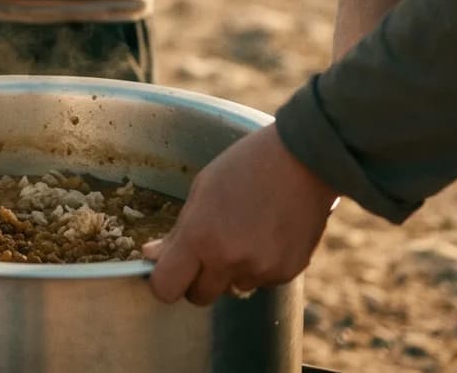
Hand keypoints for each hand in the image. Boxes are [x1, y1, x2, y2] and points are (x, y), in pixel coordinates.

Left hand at [143, 125, 337, 305]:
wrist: (303, 161)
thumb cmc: (247, 166)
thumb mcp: (202, 189)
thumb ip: (178, 231)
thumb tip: (152, 256)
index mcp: (201, 237)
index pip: (166, 288)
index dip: (164, 280)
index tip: (168, 269)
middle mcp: (229, 261)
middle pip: (199, 296)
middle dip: (197, 279)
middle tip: (207, 250)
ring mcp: (261, 270)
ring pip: (232, 288)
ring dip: (231, 271)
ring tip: (245, 231)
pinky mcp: (287, 273)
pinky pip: (261, 281)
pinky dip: (260, 266)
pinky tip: (267, 234)